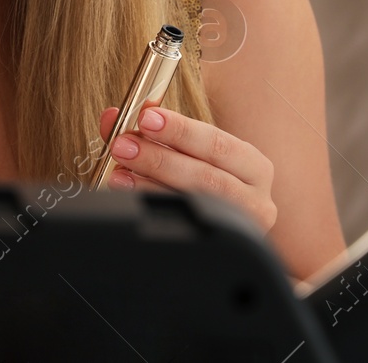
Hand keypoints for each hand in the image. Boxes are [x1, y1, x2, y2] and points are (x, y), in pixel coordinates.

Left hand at [98, 105, 276, 233]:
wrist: (222, 227)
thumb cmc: (203, 181)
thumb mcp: (186, 154)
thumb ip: (150, 134)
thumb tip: (112, 117)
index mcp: (252, 166)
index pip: (217, 143)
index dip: (181, 130)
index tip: (146, 118)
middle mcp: (256, 198)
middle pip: (205, 176)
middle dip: (159, 158)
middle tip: (123, 146)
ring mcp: (242, 229)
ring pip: (196, 204)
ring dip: (151, 185)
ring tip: (120, 174)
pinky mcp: (223, 250)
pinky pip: (186, 227)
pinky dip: (156, 209)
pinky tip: (133, 199)